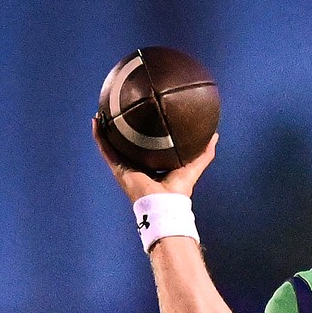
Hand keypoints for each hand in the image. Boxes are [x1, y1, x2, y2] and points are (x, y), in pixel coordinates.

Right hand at [92, 117, 217, 202]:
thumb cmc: (179, 190)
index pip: (146, 146)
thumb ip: (204, 152)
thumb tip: (215, 135)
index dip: (144, 132)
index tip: (142, 114)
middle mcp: (137, 165)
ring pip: (112, 144)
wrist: (165, 203)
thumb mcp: (193, 165)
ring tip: (102, 111)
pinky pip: (105, 149)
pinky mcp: (118, 169)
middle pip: (127, 143)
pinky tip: (96, 121)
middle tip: (120, 109)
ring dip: (106, 128)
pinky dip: (99, 136)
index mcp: (153, 165)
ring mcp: (126, 167)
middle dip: (122, 128)